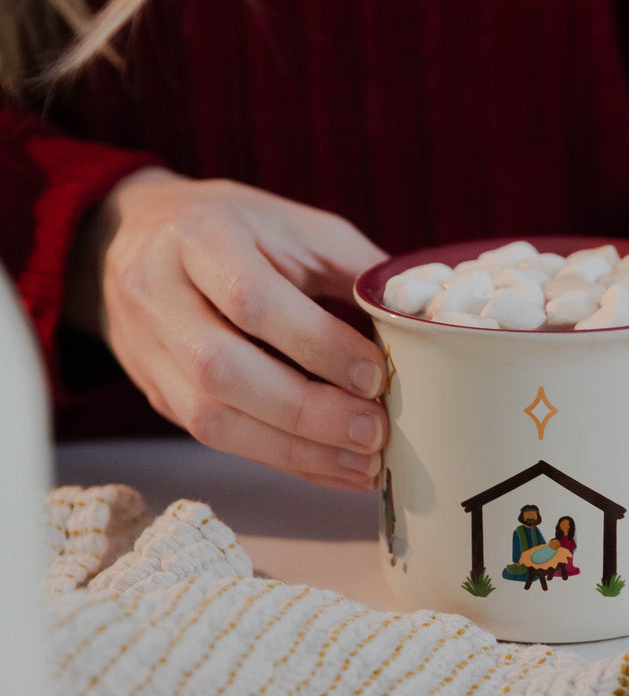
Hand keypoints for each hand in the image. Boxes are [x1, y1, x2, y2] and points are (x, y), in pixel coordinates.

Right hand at [69, 168, 388, 489]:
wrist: (142, 234)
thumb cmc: (242, 229)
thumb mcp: (302, 229)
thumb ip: (356, 271)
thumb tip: (419, 326)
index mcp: (199, 236)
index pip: (252, 300)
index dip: (317, 344)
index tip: (375, 375)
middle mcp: (157, 293)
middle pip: (222, 369)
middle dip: (307, 411)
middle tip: (374, 431)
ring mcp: (148, 350)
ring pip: (210, 418)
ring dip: (296, 451)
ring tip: (363, 463)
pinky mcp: (156, 394)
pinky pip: (215, 440)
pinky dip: (282, 459)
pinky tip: (333, 466)